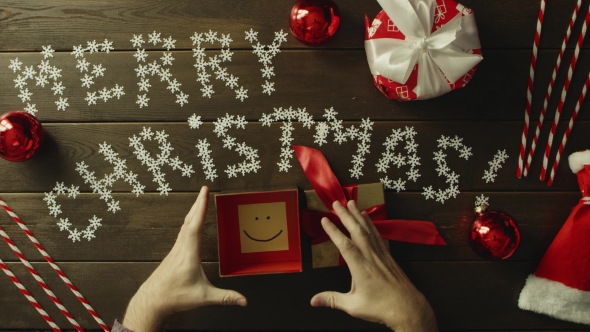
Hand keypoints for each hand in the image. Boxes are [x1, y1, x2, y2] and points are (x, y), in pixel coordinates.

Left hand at [123, 186, 246, 331]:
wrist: (152, 301)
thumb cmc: (173, 297)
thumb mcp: (203, 297)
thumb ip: (225, 297)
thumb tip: (243, 301)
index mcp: (189, 254)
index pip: (195, 226)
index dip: (201, 208)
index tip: (204, 193)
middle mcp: (181, 248)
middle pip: (189, 221)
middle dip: (198, 203)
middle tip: (204, 189)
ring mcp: (176, 250)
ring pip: (185, 225)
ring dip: (193, 211)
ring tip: (200, 201)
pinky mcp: (174, 254)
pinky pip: (182, 232)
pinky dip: (189, 222)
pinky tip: (191, 223)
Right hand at [310, 200, 437, 331]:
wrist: (407, 307)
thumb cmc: (381, 307)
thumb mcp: (353, 306)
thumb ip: (332, 300)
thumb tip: (313, 300)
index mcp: (360, 268)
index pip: (344, 245)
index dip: (334, 231)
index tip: (324, 219)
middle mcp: (370, 257)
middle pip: (357, 231)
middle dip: (345, 215)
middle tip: (336, 203)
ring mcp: (380, 254)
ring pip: (368, 230)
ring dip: (358, 215)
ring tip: (351, 203)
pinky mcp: (387, 255)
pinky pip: (377, 235)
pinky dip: (371, 224)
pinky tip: (367, 218)